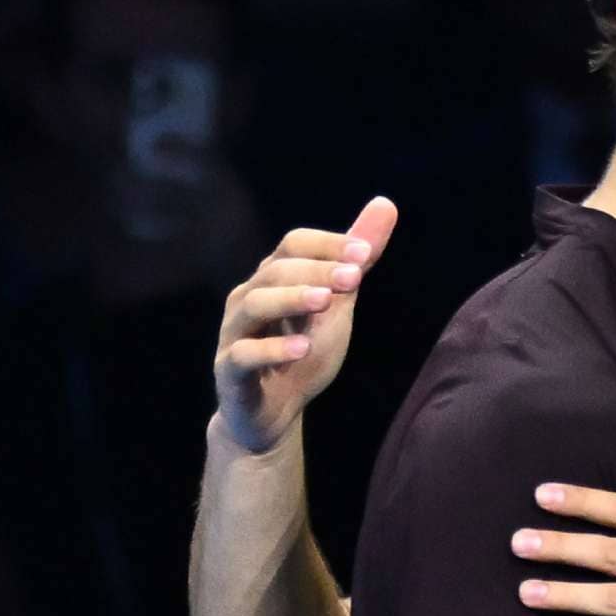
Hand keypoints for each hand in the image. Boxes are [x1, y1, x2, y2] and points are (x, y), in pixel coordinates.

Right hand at [212, 197, 397, 453]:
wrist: (274, 411)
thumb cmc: (303, 349)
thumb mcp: (338, 303)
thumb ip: (356, 260)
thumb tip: (386, 204)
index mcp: (272, 278)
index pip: (293, 244)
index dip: (327, 245)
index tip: (365, 253)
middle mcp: (248, 298)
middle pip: (276, 270)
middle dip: (317, 271)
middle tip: (354, 277)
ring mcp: (235, 333)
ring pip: (255, 304)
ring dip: (292, 299)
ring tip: (326, 302)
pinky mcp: (229, 370)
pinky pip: (244, 354)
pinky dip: (273, 349)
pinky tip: (303, 348)